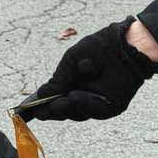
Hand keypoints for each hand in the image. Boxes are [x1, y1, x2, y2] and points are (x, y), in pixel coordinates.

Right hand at [22, 20, 157, 121]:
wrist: (129, 43)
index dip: (43, 106)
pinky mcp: (111, 106)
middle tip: (43, 109)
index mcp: (73, 83)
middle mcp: (84, 94)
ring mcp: (97, 101)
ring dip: (67, 108)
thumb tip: (39, 98)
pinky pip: (95, 111)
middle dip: (54, 110)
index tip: (28, 110)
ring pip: (78, 113)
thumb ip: (58, 80)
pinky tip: (75, 96)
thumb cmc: (100, 47)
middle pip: (65, 111)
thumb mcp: (72, 60)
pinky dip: (84, 104)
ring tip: (60, 101)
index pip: (55, 101)